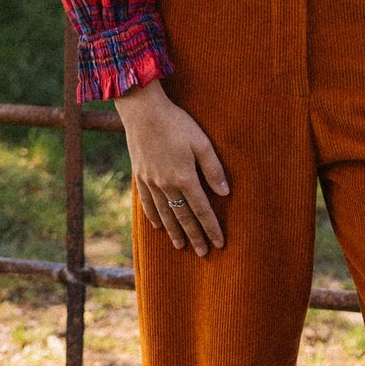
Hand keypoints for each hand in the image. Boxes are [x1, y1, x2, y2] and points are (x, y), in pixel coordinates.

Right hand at [114, 78, 228, 253]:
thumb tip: (225, 193)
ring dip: (174, 232)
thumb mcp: (201, 142)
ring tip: (181, 246)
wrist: (142, 111)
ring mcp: (151, 182)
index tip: (220, 243)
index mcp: (185, 178)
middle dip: (195, 236)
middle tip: (203, 253)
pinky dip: (154, 217)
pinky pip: (147, 203)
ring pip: (165, 214)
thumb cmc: (176, 123)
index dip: (212, 228)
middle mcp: (166, 185)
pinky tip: (158, 226)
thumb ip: (213, 169)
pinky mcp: (140, 176)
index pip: (202, 210)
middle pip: (183, 217)